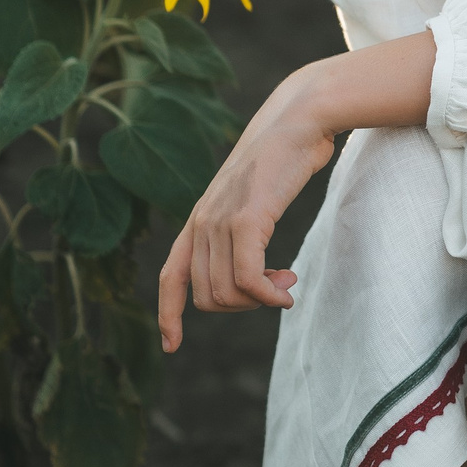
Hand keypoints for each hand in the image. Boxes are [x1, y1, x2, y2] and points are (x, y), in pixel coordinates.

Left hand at [157, 63, 335, 350]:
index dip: (168, 315)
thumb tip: (254, 273)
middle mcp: (201, 222)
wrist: (299, 121)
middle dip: (243, 306)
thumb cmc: (284, 158)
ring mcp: (220, 221)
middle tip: (277, 291)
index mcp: (198, 219)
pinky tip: (287, 292)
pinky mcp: (246, 219)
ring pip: (227, 293)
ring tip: (287, 284)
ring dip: (260, 300)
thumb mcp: (254, 197)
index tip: (171, 346)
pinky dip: (268, 296)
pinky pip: (248, 279)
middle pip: (207, 296)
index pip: (170, 276)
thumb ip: (243, 228)